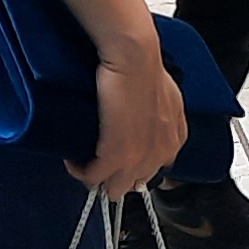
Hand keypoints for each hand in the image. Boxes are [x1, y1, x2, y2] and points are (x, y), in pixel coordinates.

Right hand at [75, 41, 185, 197]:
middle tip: (96, 160)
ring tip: (83, 161)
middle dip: (115, 176)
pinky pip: (94, 177)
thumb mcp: (166, 98)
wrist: (135, 61)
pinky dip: (81, 171)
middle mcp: (161, 154)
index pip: (154, 169)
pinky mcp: (117, 155)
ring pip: (115, 188)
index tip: (116, 156)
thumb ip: (161, 116)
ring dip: (97, 177)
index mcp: (174, 140)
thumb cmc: (146, 70)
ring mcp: (140, 158)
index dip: (133, 166)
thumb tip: (145, 121)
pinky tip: (74, 160)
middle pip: (134, 183)